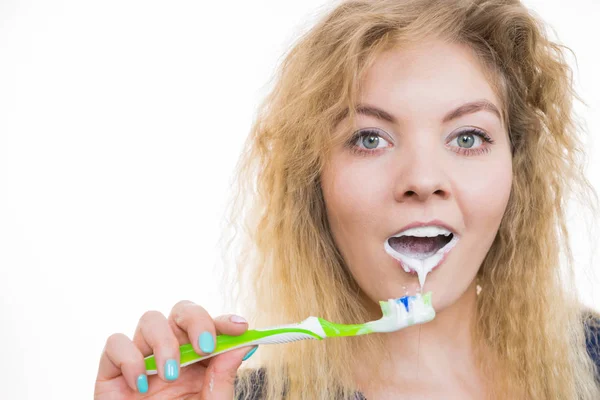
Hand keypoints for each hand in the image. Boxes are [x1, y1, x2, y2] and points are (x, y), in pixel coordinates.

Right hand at [94, 300, 256, 398]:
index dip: (225, 322)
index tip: (240, 327)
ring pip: (150, 319)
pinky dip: (128, 358)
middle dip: (196, 320)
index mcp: (199, 361)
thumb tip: (242, 344)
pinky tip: (141, 386)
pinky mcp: (112, 372)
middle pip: (181, 311)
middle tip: (204, 347)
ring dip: (164, 341)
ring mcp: (142, 359)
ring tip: (169, 376)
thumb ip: (223, 379)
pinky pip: (115, 343)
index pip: (212, 326)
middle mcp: (171, 354)